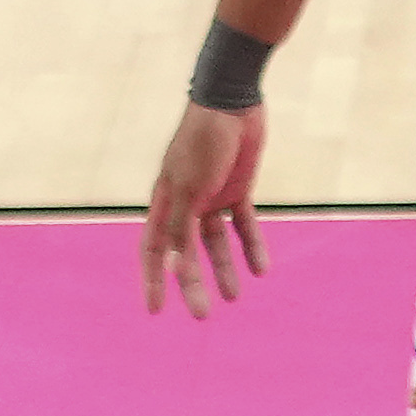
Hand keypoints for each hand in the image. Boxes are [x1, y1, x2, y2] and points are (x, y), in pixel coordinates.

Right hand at [144, 98, 269, 319]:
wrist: (232, 100)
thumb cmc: (203, 141)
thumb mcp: (191, 187)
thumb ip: (182, 226)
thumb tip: (174, 266)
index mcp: (165, 201)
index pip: (154, 249)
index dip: (153, 280)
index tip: (156, 310)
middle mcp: (185, 202)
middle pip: (187, 253)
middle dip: (193, 284)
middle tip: (203, 315)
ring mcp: (212, 196)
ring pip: (215, 243)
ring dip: (223, 269)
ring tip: (235, 296)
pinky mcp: (238, 188)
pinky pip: (244, 225)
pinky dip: (251, 245)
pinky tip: (262, 268)